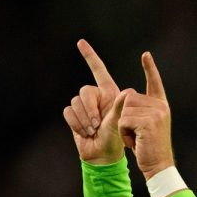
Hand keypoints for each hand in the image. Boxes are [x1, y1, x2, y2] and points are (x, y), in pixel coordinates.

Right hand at [63, 39, 125, 163]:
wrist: (102, 155)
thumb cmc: (115, 139)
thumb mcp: (119, 122)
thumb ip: (121, 107)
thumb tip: (129, 92)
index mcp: (109, 93)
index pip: (98, 70)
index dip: (90, 56)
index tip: (81, 42)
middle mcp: (96, 97)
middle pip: (84, 90)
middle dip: (90, 109)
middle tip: (97, 125)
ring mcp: (84, 106)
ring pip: (75, 102)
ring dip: (83, 119)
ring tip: (92, 131)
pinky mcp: (73, 116)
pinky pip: (68, 112)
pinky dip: (76, 124)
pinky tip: (84, 133)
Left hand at [119, 52, 174, 179]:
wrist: (158, 165)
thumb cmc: (148, 147)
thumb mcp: (147, 125)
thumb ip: (141, 110)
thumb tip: (127, 96)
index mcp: (161, 105)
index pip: (155, 82)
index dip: (150, 68)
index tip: (146, 55)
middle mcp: (160, 106)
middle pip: (128, 97)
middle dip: (125, 117)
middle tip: (135, 133)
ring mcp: (156, 113)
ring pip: (124, 109)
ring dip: (123, 126)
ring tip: (135, 138)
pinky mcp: (148, 121)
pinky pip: (124, 120)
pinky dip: (124, 132)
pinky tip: (135, 142)